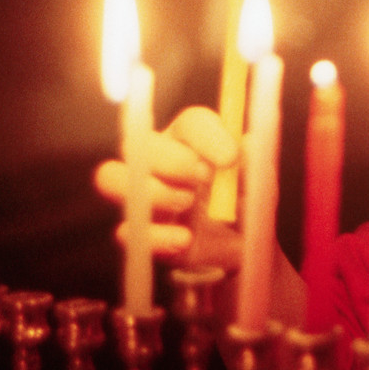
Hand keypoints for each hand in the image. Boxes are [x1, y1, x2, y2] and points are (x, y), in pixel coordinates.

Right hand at [93, 106, 241, 271]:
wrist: (242, 246)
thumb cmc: (245, 201)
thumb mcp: (258, 183)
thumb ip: (252, 164)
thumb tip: (246, 146)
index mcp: (192, 140)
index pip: (192, 123)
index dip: (208, 136)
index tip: (230, 157)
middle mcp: (159, 160)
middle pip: (137, 143)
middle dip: (170, 159)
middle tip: (203, 177)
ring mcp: (143, 195)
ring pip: (110, 177)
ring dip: (151, 190)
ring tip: (189, 202)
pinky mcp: (140, 232)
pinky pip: (126, 230)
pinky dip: (156, 236)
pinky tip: (185, 239)